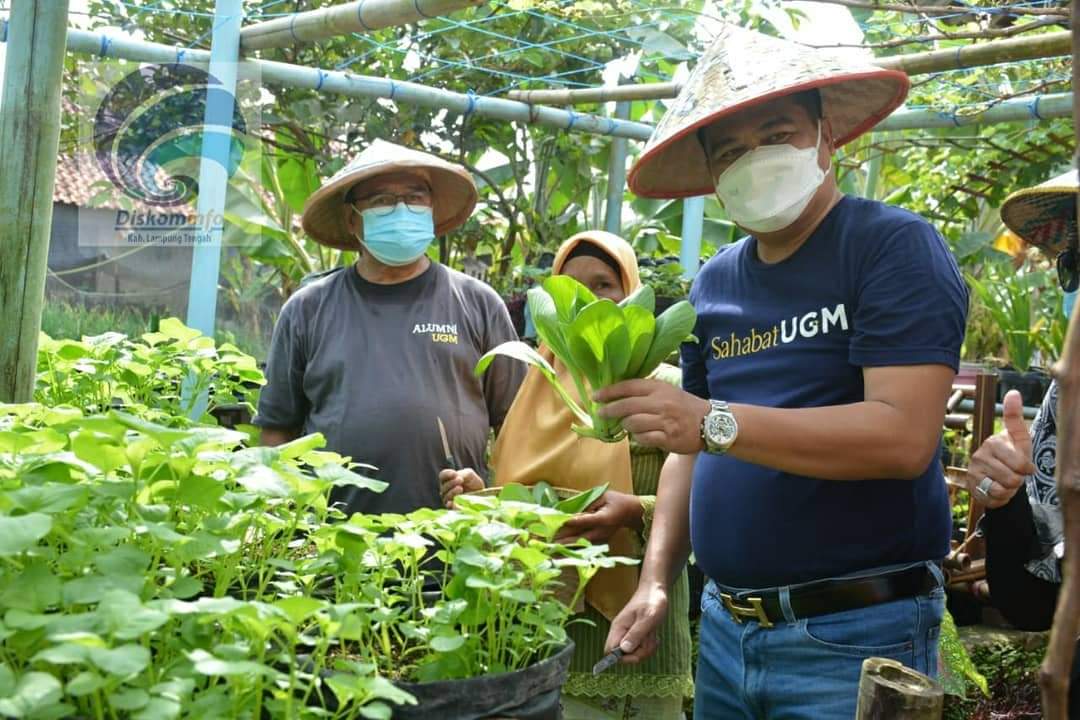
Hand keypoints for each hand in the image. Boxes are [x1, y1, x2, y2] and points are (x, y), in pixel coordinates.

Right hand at [439, 468, 483, 507]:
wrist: (481, 495)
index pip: (442, 475)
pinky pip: (449, 507)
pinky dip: (449, 504)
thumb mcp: (470, 475)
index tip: (454, 474)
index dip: (447, 474)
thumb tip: (457, 477)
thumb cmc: (473, 483)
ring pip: (446, 496)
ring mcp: (449, 499)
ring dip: (452, 491)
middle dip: (451, 482)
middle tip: (460, 480)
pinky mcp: (453, 508)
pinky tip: (451, 502)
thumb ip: (463, 474)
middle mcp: (446, 490)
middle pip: (443, 486)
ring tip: (460, 488)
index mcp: (448, 479)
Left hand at [556, 491, 642, 544]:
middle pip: (580, 537)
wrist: (631, 513)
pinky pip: (583, 545)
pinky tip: (560, 547)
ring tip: (551, 547)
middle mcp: (601, 532)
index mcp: (604, 519)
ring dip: (565, 545)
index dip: (573, 521)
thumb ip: (588, 503)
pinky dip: (571, 546)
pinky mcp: (599, 542)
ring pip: (580, 544)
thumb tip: (573, 511)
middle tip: (549, 541)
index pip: (585, 520)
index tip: (560, 522)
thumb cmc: (616, 501)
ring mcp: (600, 539)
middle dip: (563, 539)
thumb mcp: (603, 496)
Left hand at [595, 379, 710, 454]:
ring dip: (626, 425)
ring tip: (627, 425)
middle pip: (626, 406)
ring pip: (632, 423)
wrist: (711, 423)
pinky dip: (638, 438)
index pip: (628, 387)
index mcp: (659, 388)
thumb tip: (619, 394)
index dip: (609, 391)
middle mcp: (661, 403)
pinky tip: (641, 435)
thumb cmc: (685, 406)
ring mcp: (664, 421)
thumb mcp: (668, 390)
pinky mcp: (668, 438)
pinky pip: (643, 439)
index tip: (596, 396)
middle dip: (609, 410)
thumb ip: (646, 391)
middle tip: (600, 413)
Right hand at [604, 581, 668, 663]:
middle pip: (623, 656)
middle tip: (649, 641)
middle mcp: (621, 633)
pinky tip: (654, 636)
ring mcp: (628, 634)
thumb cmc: (652, 601)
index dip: (621, 657)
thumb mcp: (648, 618)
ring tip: (653, 635)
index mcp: (618, 627)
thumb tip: (624, 650)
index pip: (609, 651)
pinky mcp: (636, 635)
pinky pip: (640, 649)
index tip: (636, 653)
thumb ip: (636, 633)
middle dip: (639, 654)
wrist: (656, 590)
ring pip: (634, 653)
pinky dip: (649, 646)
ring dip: (646, 649)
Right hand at [966, 390, 1034, 508]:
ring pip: (1004, 487)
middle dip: (1018, 480)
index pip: (1020, 463)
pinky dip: (1001, 497)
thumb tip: (1013, 392)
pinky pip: (995, 496)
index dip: (1027, 469)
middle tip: (1014, 475)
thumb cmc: (1011, 456)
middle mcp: (980, 454)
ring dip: (1010, 489)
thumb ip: (1015, 418)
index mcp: (993, 442)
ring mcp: (974, 470)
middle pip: (1013, 477)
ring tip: (1005, 482)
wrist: (996, 476)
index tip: (1026, 467)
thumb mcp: (1019, 439)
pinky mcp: (971, 485)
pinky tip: (997, 489)